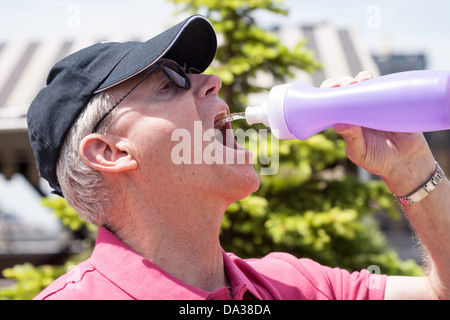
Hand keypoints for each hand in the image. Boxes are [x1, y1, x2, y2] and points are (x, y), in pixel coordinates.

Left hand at [320, 71, 435, 195]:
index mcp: (345, 121)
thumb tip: (338, 125)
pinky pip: (382, 87)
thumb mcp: (360, 152)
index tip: (327, 90)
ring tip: (356, 83)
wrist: (406, 162)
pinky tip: (369, 79)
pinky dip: (375, 81)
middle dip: (341, 84)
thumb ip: (351, 138)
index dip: (327, 94)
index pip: (332, 104)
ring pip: (362, 85)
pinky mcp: (390, 102)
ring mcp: (374, 105)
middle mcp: (357, 110)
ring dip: (356, 80)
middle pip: (345, 90)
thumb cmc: (377, 160)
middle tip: (343, 85)